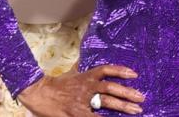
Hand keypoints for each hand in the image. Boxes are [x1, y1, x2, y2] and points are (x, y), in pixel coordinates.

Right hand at [17, 63, 145, 115]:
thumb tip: (83, 66)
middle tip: (141, 98)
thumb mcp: (70, 74)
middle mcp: (86, 86)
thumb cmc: (54, 85)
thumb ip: (80, 71)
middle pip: (111, 87)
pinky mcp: (76, 112)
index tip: (134, 74)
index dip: (121, 71)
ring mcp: (82, 100)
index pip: (106, 70)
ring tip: (136, 110)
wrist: (37, 93)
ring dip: (123, 106)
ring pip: (106, 101)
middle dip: (128, 93)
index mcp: (85, 76)